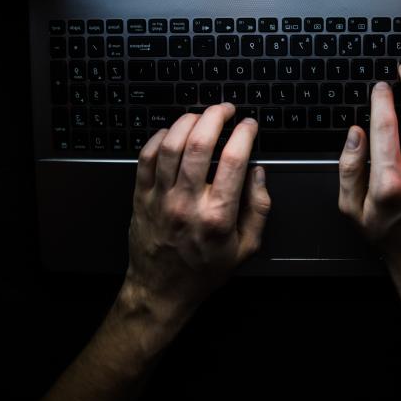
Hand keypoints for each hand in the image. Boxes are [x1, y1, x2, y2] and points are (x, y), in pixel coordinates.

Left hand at [124, 103, 270, 318]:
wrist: (162, 290)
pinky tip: (173, 132)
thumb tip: (258, 172)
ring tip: (201, 115)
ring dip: (188, 121)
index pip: (233, 160)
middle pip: (199, 143)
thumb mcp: (247, 248)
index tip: (249, 125)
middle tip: (225, 109)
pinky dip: (160, 137)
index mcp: (218, 216)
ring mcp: (160, 198)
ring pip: (171, 144)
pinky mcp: (141, 197)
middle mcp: (187, 203)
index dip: (244, 133)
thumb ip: (259, 208)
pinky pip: (146, 157)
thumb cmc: (204, 270)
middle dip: (215, 116)